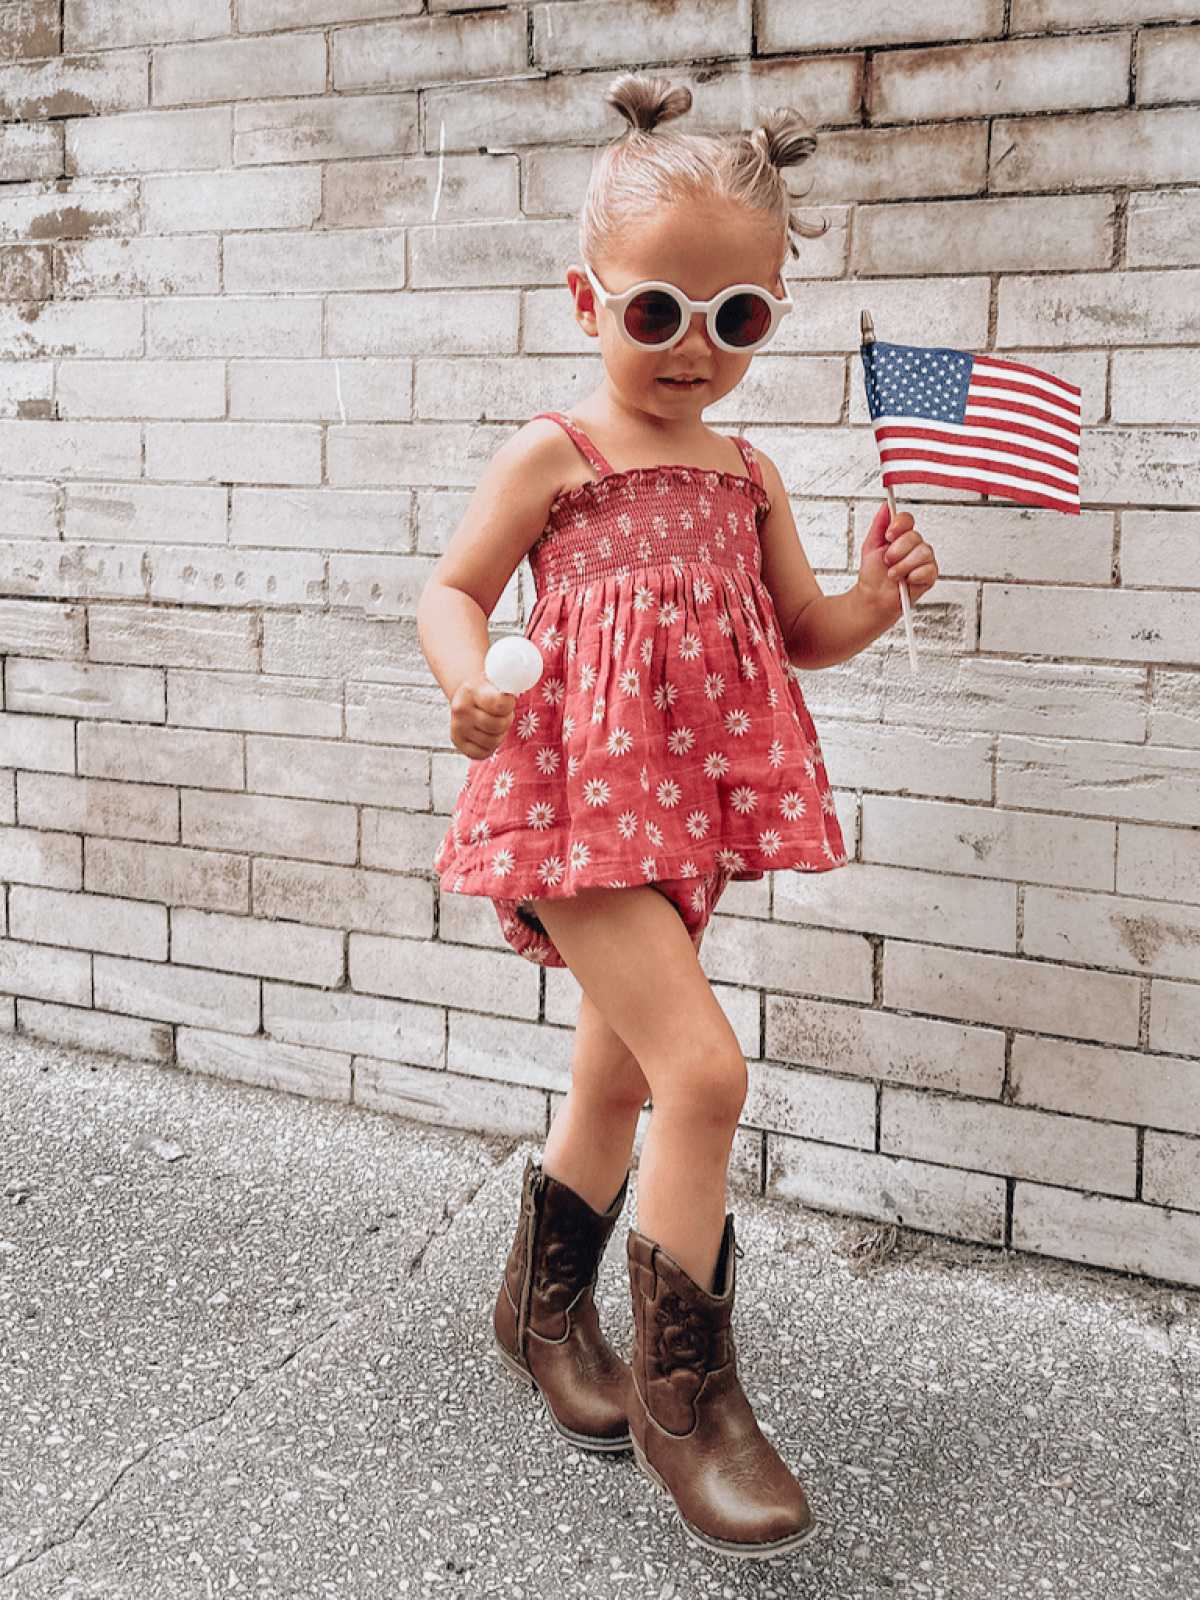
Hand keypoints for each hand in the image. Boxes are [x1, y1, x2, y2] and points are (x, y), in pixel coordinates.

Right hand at [449, 670, 516, 759]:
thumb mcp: (495, 678)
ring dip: (500, 734)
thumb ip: (508, 680)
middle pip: (497, 726)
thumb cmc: (486, 687)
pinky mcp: (457, 741)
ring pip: (492, 741)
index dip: (509, 705)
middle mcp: (460, 709)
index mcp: (470, 690)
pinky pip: (482, 753)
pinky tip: (489, 735)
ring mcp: (457, 727)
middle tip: (504, 714)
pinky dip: (491, 747)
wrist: (465, 694)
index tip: (508, 701)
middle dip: (507, 720)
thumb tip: (526, 676)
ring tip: (497, 724)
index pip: (498, 705)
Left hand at [858, 503, 937, 617]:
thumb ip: (878, 525)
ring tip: (894, 574)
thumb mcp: (870, 546)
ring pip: (923, 552)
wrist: (874, 598)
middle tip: (888, 561)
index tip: (888, 536)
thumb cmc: (873, 574)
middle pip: (914, 536)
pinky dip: (914, 576)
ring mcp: (923, 559)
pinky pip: (929, 569)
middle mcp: (914, 545)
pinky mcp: (930, 574)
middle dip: (896, 551)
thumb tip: (885, 507)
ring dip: (903, 565)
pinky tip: (906, 580)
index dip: (898, 525)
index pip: (907, 519)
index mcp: (900, 536)